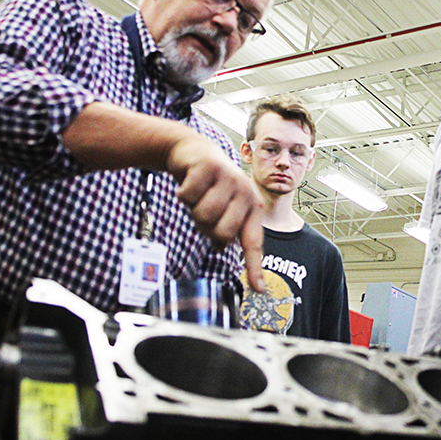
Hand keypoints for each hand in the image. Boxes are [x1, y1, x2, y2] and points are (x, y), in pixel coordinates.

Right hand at [165, 134, 265, 291]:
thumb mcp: (222, 207)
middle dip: (206, 227)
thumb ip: (224, 227)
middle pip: (222, 233)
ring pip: (204, 215)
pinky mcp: (210, 166)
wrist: (192, 151)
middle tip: (204, 211)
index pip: (253, 242)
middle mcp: (245, 192)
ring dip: (193, 208)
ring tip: (198, 196)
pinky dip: (183, 192)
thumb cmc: (208, 185)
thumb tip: (221, 249)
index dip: (254, 266)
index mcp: (251, 207)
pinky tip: (189, 181)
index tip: (258, 288)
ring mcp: (229, 177)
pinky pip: (189, 195)